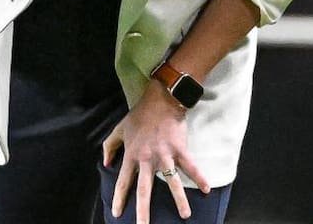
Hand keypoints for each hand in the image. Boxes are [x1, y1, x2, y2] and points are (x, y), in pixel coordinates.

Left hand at [102, 80, 210, 222]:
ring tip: (185, 216)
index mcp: (132, 155)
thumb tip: (105, 163)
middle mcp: (147, 158)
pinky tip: (207, 189)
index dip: (120, 198)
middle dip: (143, 210)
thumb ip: (110, 146)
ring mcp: (164, 154)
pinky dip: (199, 177)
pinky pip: (190, 166)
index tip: (117, 214)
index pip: (124, 181)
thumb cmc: (139, 116)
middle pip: (144, 189)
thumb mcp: (119, 129)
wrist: (160, 101)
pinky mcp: (180, 149)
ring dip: (179, 199)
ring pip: (171, 181)